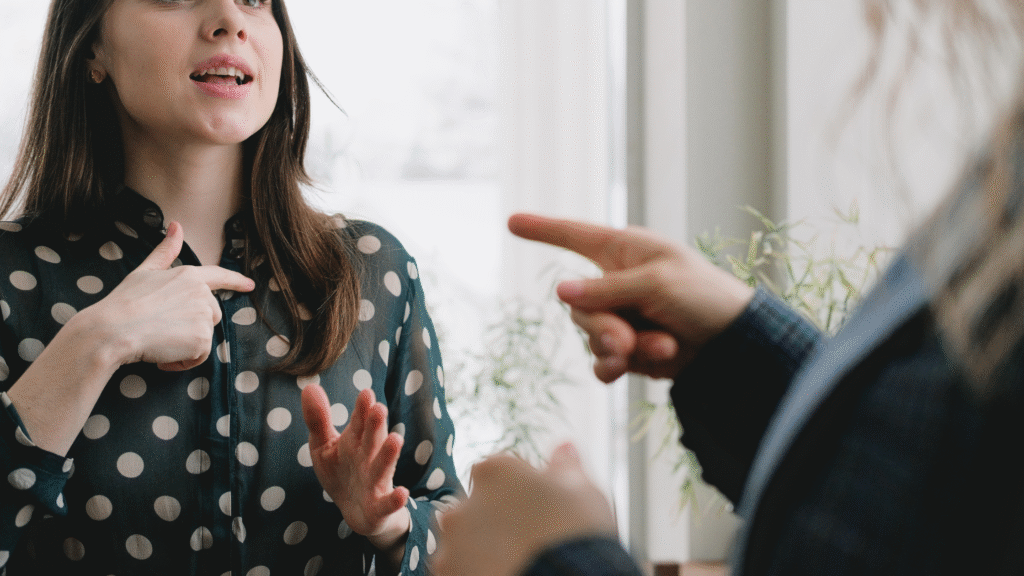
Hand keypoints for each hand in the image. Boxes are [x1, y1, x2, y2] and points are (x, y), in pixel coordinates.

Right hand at [89, 221, 254, 369]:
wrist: (112, 330)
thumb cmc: (124, 302)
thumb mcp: (144, 271)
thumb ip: (165, 251)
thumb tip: (176, 225)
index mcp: (189, 275)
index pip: (219, 275)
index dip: (235, 281)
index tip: (250, 285)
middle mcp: (201, 293)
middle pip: (210, 314)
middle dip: (191, 325)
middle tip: (162, 329)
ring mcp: (203, 315)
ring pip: (204, 336)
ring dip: (185, 345)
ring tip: (160, 342)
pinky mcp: (202, 338)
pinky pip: (199, 356)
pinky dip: (183, 361)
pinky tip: (163, 356)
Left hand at [301, 385, 410, 551]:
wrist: (358, 512)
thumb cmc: (342, 472)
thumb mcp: (324, 446)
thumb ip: (318, 419)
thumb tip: (309, 387)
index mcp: (356, 441)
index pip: (359, 422)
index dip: (362, 409)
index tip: (365, 394)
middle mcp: (369, 458)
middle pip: (372, 440)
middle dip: (376, 425)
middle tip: (379, 408)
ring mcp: (376, 482)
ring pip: (383, 467)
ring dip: (389, 454)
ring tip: (396, 439)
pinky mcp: (380, 506)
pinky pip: (388, 503)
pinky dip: (395, 499)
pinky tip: (402, 493)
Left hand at [432, 443, 616, 575]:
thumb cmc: (575, 534)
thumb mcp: (582, 491)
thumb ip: (565, 466)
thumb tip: (564, 448)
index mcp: (494, 472)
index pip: (500, 471)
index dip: (521, 489)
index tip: (539, 508)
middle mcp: (463, 503)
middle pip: (477, 507)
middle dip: (496, 520)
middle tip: (528, 540)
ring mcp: (452, 545)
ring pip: (465, 542)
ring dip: (482, 549)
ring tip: (516, 562)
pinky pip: (460, 570)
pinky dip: (475, 572)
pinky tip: (504, 574)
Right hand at [508, 213, 753, 381]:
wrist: (734, 344)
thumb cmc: (704, 296)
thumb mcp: (656, 283)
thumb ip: (606, 289)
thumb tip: (561, 292)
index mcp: (623, 250)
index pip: (574, 235)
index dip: (543, 229)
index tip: (512, 221)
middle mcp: (616, 282)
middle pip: (577, 305)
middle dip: (603, 327)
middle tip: (628, 342)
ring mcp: (621, 316)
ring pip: (590, 336)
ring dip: (621, 348)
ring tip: (661, 348)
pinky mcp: (628, 349)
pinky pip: (601, 361)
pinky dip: (617, 367)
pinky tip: (636, 367)